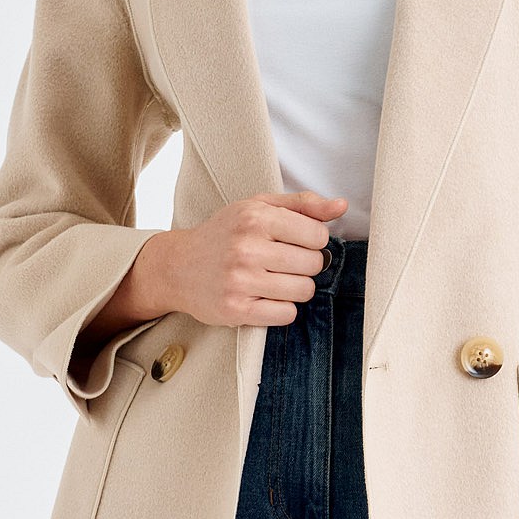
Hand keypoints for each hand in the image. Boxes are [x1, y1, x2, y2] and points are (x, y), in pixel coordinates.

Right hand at [161, 189, 347, 327]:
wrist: (178, 266)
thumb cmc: (225, 233)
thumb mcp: (259, 206)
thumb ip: (303, 204)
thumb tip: (341, 207)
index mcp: (256, 217)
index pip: (318, 235)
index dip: (313, 241)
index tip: (295, 242)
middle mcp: (247, 247)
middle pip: (314, 264)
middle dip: (305, 264)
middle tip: (282, 262)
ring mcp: (240, 280)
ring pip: (304, 290)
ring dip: (295, 288)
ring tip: (274, 279)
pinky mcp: (236, 309)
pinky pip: (287, 314)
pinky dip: (283, 308)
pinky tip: (265, 297)